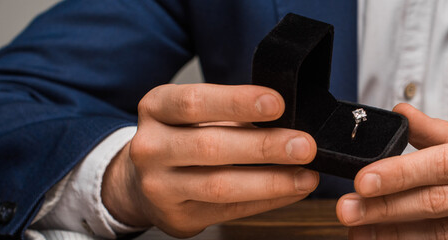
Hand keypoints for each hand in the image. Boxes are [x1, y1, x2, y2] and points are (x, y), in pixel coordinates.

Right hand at [101, 83, 318, 236]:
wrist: (141, 181)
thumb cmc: (182, 137)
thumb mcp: (195, 114)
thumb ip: (233, 113)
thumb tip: (289, 119)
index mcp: (156, 108)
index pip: (195, 102)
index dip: (238, 102)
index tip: (278, 103)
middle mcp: (151, 147)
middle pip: (211, 146)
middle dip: (265, 146)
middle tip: (304, 145)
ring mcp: (160, 187)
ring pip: (221, 185)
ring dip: (272, 180)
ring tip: (306, 174)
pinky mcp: (178, 217)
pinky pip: (230, 210)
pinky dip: (268, 200)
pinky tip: (293, 189)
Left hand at [336, 103, 447, 238]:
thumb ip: (445, 134)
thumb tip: (400, 115)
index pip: (446, 163)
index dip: (401, 173)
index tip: (364, 180)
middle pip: (441, 203)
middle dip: (388, 209)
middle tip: (348, 210)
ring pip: (447, 235)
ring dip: (397, 235)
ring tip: (361, 230)